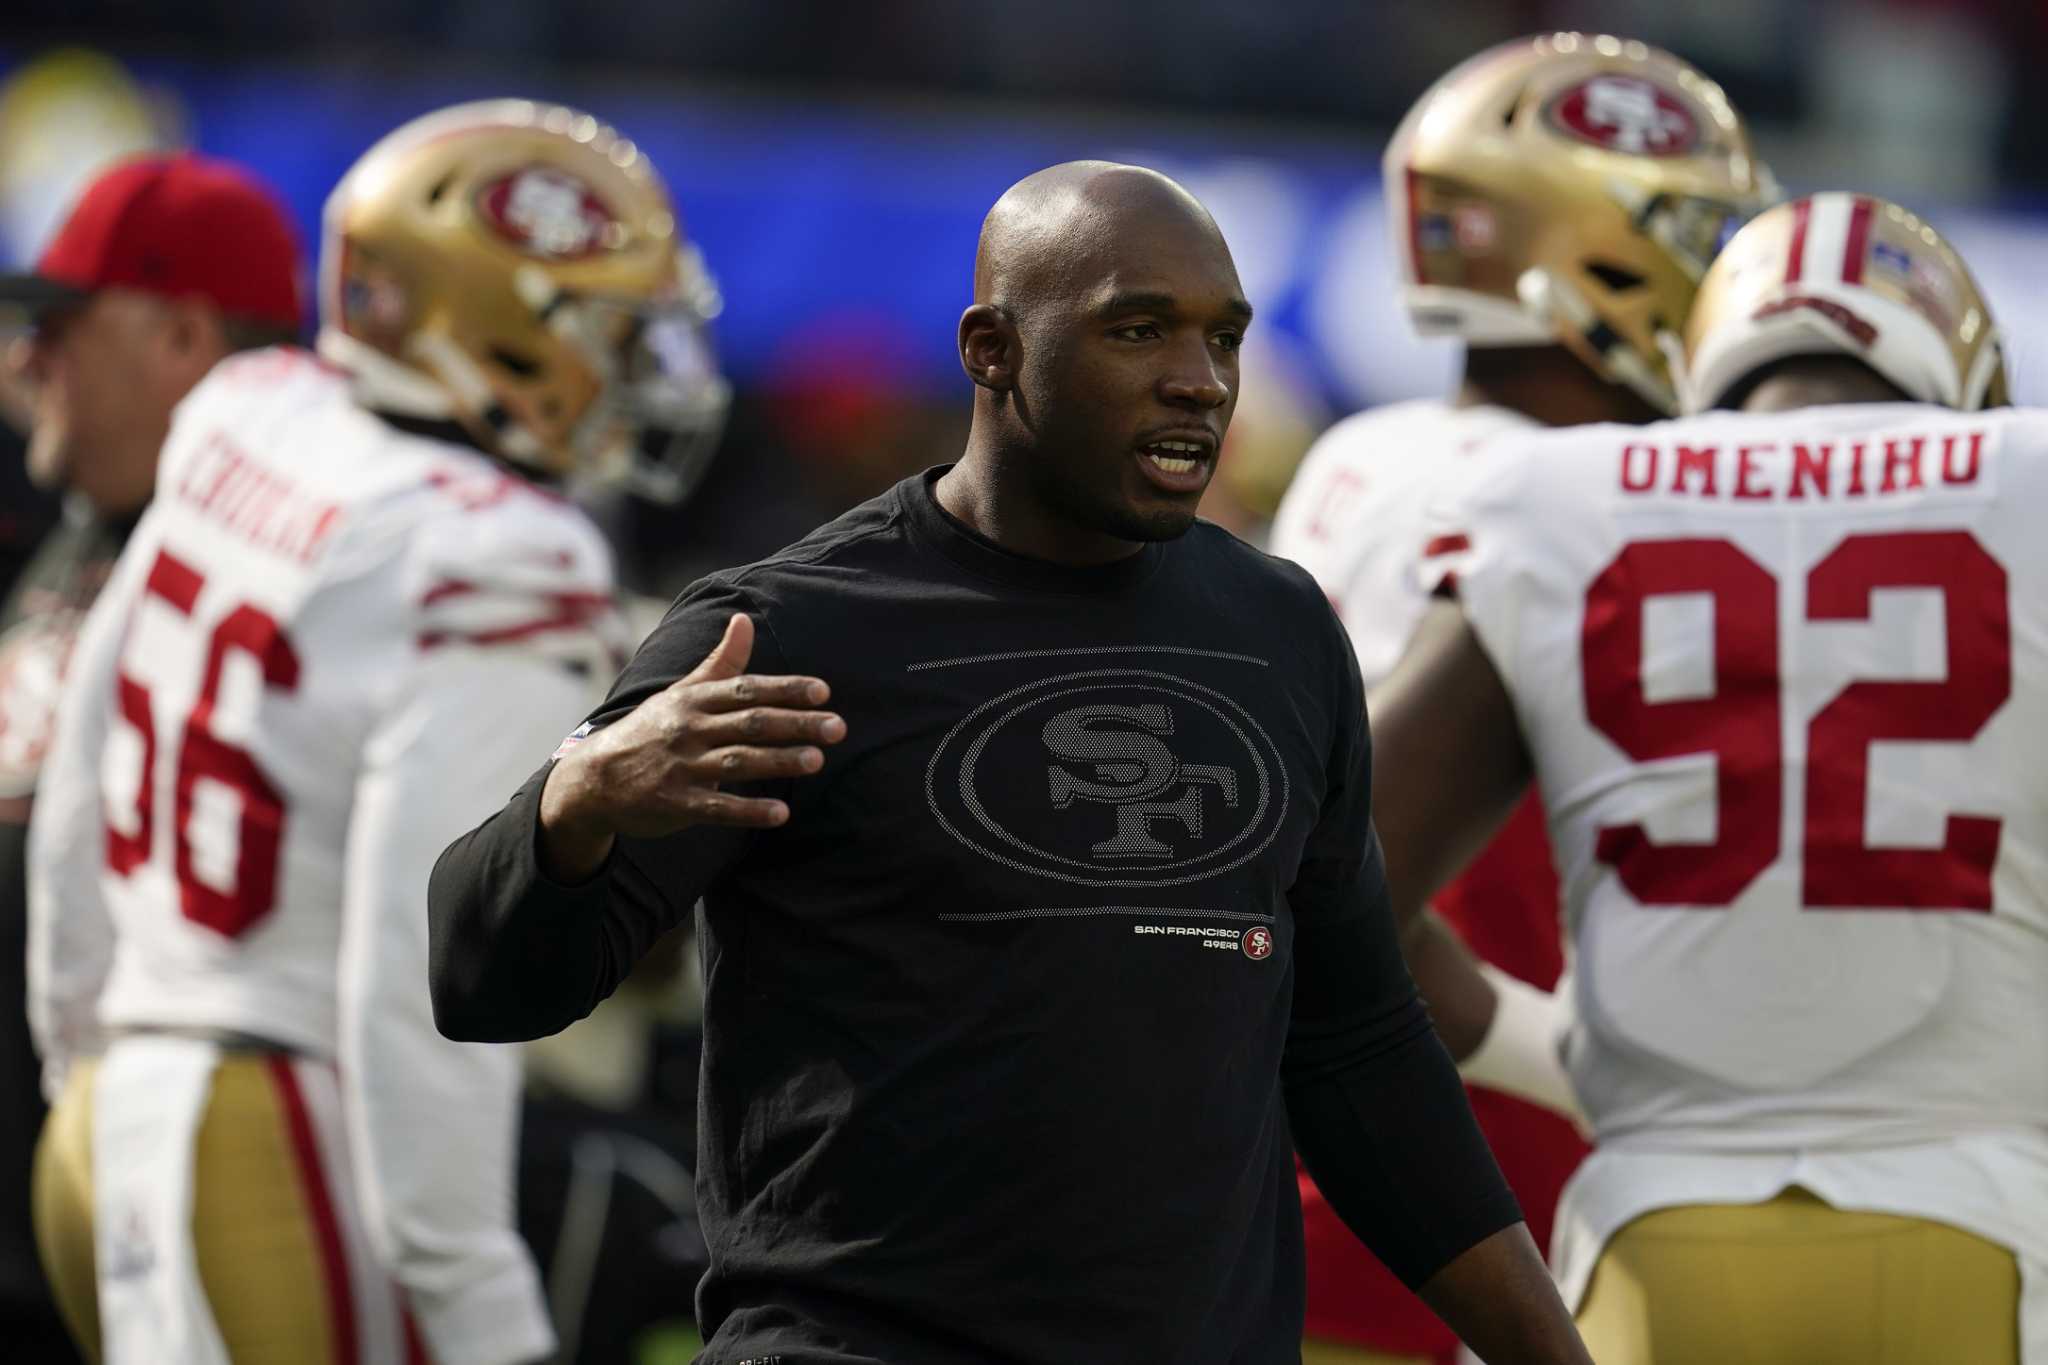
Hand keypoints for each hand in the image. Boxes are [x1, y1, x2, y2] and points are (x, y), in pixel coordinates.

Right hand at [537, 614, 844, 880]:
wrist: (594, 778)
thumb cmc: (650, 730)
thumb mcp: (681, 692)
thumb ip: (720, 661)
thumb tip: (745, 618)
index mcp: (694, 700)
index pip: (747, 689)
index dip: (786, 689)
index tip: (823, 692)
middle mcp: (689, 729)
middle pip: (750, 723)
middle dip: (796, 724)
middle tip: (837, 728)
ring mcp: (682, 766)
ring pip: (738, 761)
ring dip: (779, 761)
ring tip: (817, 761)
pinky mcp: (676, 802)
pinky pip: (718, 806)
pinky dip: (749, 810)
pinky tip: (781, 813)